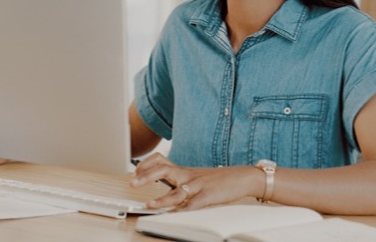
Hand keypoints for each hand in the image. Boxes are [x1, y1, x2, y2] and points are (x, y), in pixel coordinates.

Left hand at [130, 153, 262, 210]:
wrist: (242, 177)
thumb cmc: (219, 179)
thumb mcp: (197, 176)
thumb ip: (181, 179)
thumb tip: (164, 184)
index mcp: (185, 170)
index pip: (160, 160)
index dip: (145, 165)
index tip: (134, 172)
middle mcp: (189, 175)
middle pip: (163, 170)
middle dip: (145, 176)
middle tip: (133, 183)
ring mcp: (198, 186)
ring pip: (176, 191)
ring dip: (161, 199)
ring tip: (149, 204)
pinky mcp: (208, 197)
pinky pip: (192, 205)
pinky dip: (182, 211)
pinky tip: (174, 216)